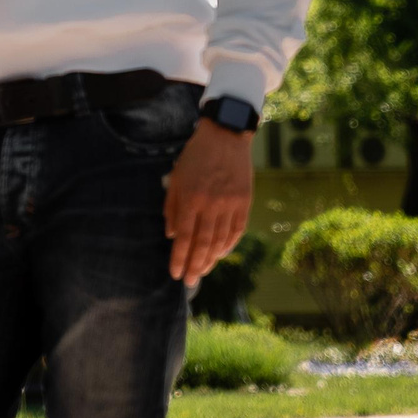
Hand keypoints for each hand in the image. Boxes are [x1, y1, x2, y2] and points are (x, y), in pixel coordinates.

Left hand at [163, 120, 253, 281]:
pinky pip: (237, 231)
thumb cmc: (195, 156)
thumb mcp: (176, 178)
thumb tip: (172, 235)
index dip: (180, 258)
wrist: (225, 136)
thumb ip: (172, 207)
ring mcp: (230, 204)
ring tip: (203, 270)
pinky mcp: (245, 202)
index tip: (175, 273)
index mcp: (191, 198)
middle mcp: (211, 205)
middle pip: (203, 244)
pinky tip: (220, 254)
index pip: (185, 237)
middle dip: (195, 266)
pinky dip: (228, 246)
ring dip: (211, 259)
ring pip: (221, 241)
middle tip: (189, 281)